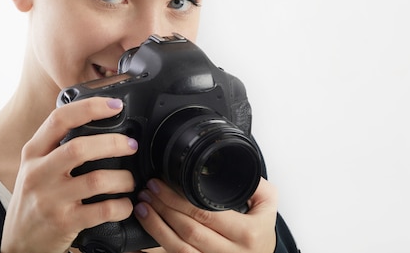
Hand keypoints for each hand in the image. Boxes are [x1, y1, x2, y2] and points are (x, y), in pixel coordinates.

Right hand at [0, 97, 138, 252]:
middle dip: (113, 143)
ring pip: (96, 180)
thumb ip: (56, 145)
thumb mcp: (35, 167)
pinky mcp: (64, 222)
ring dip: (122, 178)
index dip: (90, 108)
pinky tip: (125, 204)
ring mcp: (50, 199)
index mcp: (33, 152)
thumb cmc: (34, 199)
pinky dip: (121, 206)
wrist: (19, 243)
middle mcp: (38, 173)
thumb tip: (95, 120)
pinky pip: (102, 211)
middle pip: (79, 148)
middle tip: (131, 145)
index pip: (59, 119)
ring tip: (131, 180)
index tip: (115, 106)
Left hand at [133, 177, 277, 252]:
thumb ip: (256, 185)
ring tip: (142, 210)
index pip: (206, 213)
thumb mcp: (268, 207)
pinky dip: (154, 252)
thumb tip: (237, 164)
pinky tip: (140, 242)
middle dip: (162, 209)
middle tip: (147, 193)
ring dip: (155, 229)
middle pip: (188, 231)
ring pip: (178, 250)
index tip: (160, 185)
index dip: (178, 199)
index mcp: (246, 234)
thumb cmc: (261, 236)